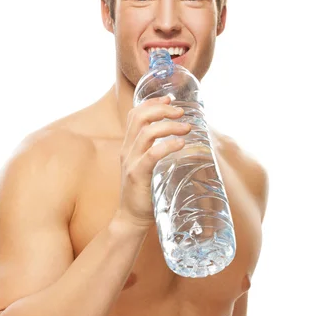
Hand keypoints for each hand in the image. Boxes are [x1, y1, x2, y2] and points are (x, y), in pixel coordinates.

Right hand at [117, 95, 190, 229]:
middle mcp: (127, 150)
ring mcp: (131, 162)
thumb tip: (183, 138)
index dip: (152, 102)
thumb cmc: (145, 192)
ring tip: (187, 127)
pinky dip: (167, 145)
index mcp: (129, 145)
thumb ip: (157, 152)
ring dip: (169, 125)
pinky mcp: (137, 175)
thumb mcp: (148, 166)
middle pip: (140, 117)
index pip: (135, 114)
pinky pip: (151, 154)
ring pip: (147, 132)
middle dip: (162, 109)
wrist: (131, 218)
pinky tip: (181, 143)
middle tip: (181, 111)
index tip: (170, 98)